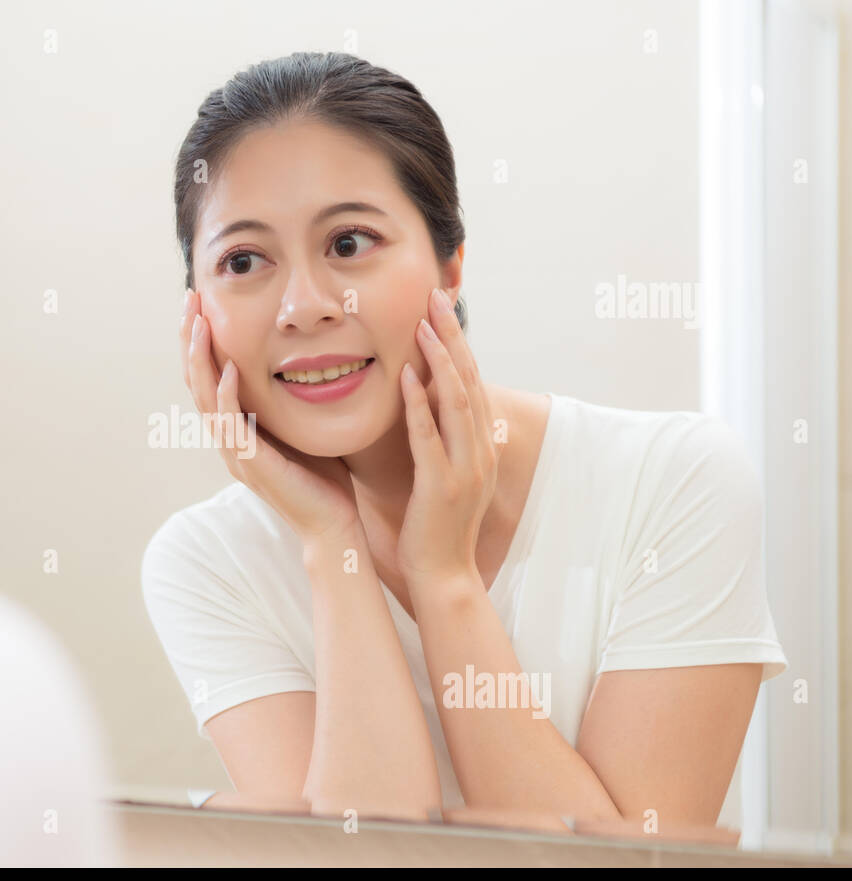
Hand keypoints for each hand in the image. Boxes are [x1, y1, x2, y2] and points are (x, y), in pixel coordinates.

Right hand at [180, 289, 359, 542]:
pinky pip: (231, 424)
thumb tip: (303, 361)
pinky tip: (229, 368)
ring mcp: (236, 453)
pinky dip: (227, 395)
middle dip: (191, 339)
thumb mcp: (302, 426)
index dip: (202, 341)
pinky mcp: (251, 464)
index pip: (208, 377)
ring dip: (200, 358)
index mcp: (237, 430)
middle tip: (189, 299)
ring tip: (199, 322)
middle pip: (196, 381)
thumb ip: (290, 399)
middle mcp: (229, 440)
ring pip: (204, 398)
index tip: (202, 304)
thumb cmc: (324, 479)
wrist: (332, 524)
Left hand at [396, 288, 499, 590]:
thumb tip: (428, 403)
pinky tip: (405, 374)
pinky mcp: (441, 484)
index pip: (473, 382)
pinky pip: (429, 435)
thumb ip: (442, 439)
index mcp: (482, 446)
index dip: (459, 344)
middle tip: (435, 297)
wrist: (445, 575)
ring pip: (457, 401)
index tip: (441, 309)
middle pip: (470, 380)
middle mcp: (481, 450)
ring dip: (440, 359)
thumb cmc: (437, 525)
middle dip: (452, 336)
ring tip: (422, 324)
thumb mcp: (447, 474)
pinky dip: (418, 402)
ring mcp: (465, 467)